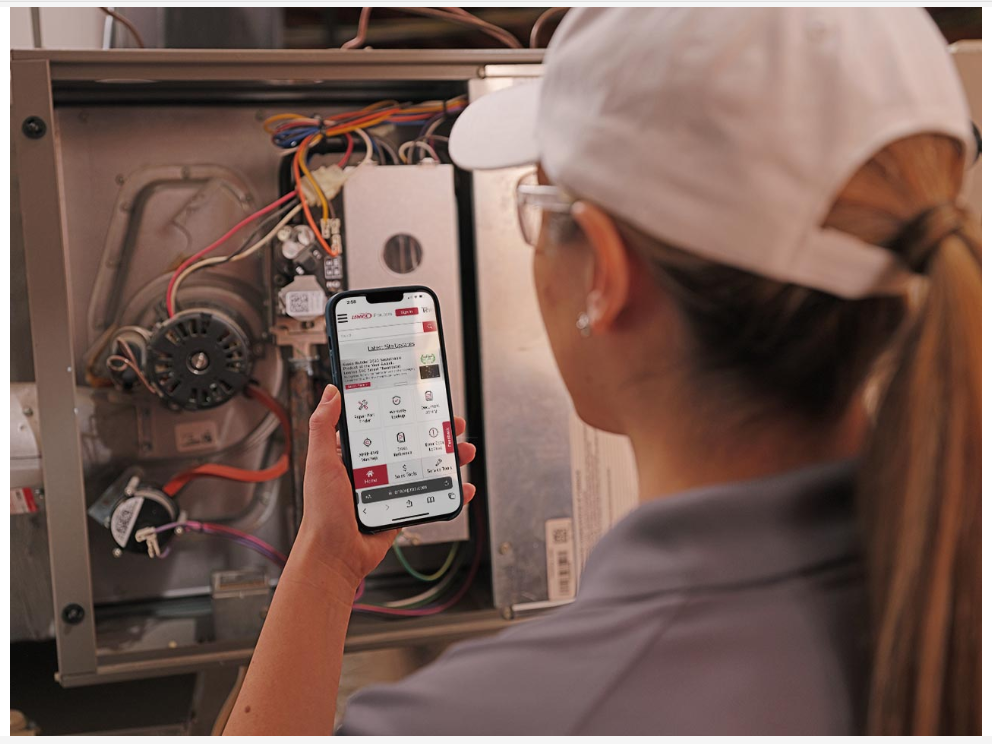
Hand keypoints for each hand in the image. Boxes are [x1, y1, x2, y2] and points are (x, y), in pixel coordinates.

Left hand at [295, 384, 476, 588]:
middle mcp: (374, 467)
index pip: (383, 423)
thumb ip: (323, 426)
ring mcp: (391, 487)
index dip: (405, 410)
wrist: (336, 555)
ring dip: (448, 458)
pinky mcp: (402, 506)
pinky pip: (430, 494)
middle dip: (435, 432)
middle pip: (411, 442)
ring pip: (425, 466)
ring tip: (463, 451)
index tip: (422, 399)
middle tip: (452, 423)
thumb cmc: (323, 513)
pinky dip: (450, 491)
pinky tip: (463, 488)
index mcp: (355, 453)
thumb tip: (331, 392)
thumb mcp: (321, 462)